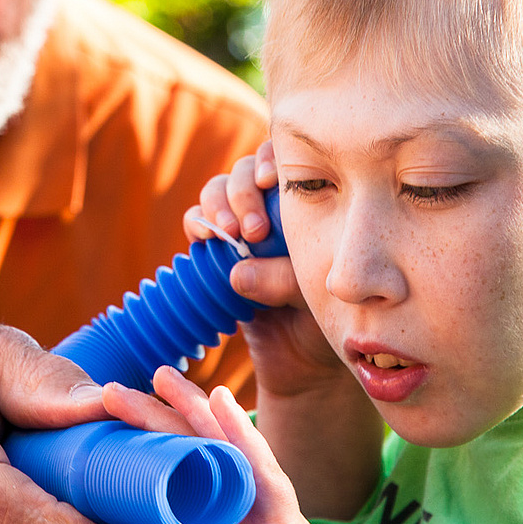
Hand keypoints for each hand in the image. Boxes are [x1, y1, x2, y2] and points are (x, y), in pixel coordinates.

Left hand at [122, 368, 406, 523]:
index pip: (188, 478)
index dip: (154, 448)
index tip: (114, 424)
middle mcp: (252, 513)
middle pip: (200, 455)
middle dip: (160, 420)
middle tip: (113, 390)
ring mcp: (271, 517)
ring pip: (226, 452)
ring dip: (191, 410)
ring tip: (159, 376)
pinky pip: (263, 475)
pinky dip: (242, 436)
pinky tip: (221, 401)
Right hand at [184, 142, 342, 397]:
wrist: (304, 364)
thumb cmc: (324, 324)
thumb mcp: (316, 299)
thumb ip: (285, 280)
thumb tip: (238, 272)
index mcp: (308, 204)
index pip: (287, 160)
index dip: (272, 159)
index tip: (271, 181)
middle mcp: (274, 207)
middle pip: (248, 170)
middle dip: (243, 193)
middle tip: (253, 231)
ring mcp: (243, 225)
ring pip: (220, 189)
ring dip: (218, 205)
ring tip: (229, 236)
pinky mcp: (216, 249)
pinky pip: (199, 221)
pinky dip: (198, 222)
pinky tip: (206, 238)